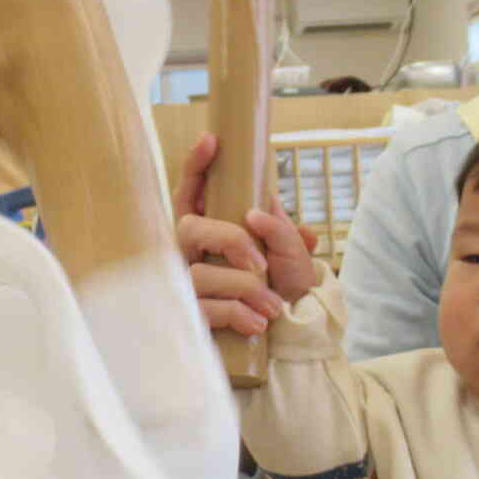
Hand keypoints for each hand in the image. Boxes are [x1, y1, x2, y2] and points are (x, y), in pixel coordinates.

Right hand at [172, 133, 319, 335]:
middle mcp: (190, 252)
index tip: (212, 140)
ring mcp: (185, 284)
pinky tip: (256, 324)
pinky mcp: (188, 317)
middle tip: (261, 265)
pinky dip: (237, 314)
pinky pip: (205, 308)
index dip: (197, 164)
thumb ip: (283, 231)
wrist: (287, 338)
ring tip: (272, 307)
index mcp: (211, 229)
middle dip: (230, 241)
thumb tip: (259, 214)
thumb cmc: (282, 290)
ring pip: (200, 272)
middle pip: (190, 227)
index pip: (193, 191)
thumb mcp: (293, 257)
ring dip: (244, 288)